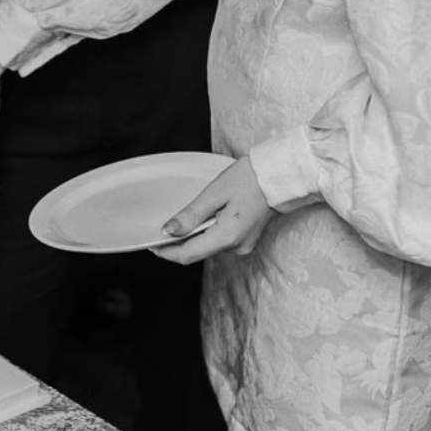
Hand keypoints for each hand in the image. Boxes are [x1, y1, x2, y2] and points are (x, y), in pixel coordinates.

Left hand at [150, 155, 274, 262]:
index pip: (187, 254)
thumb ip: (190, 215)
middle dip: (177, 245)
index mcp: (227, 237)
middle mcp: (236, 248)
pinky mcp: (246, 241)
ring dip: (193, 238)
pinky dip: (207, 235)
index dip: (166, 252)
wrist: (278, 176)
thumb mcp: (214, 193)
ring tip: (183, 220)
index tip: (151, 244)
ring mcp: (243, 247)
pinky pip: (220, 243)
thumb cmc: (249, 179)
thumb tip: (168, 231)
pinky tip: (203, 220)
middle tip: (162, 230)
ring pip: (208, 248)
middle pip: (197, 253)